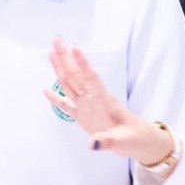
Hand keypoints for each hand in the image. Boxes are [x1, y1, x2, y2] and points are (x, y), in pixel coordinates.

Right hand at [46, 38, 173, 164]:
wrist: (139, 142)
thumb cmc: (135, 138)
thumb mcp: (124, 141)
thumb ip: (107, 142)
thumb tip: (92, 144)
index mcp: (104, 102)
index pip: (91, 79)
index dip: (83, 64)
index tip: (74, 47)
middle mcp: (93, 100)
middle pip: (76, 75)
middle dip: (66, 57)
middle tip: (57, 40)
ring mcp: (86, 107)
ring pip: (70, 84)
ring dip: (60, 69)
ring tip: (51, 53)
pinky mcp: (82, 116)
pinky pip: (66, 105)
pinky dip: (56, 98)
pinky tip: (46, 90)